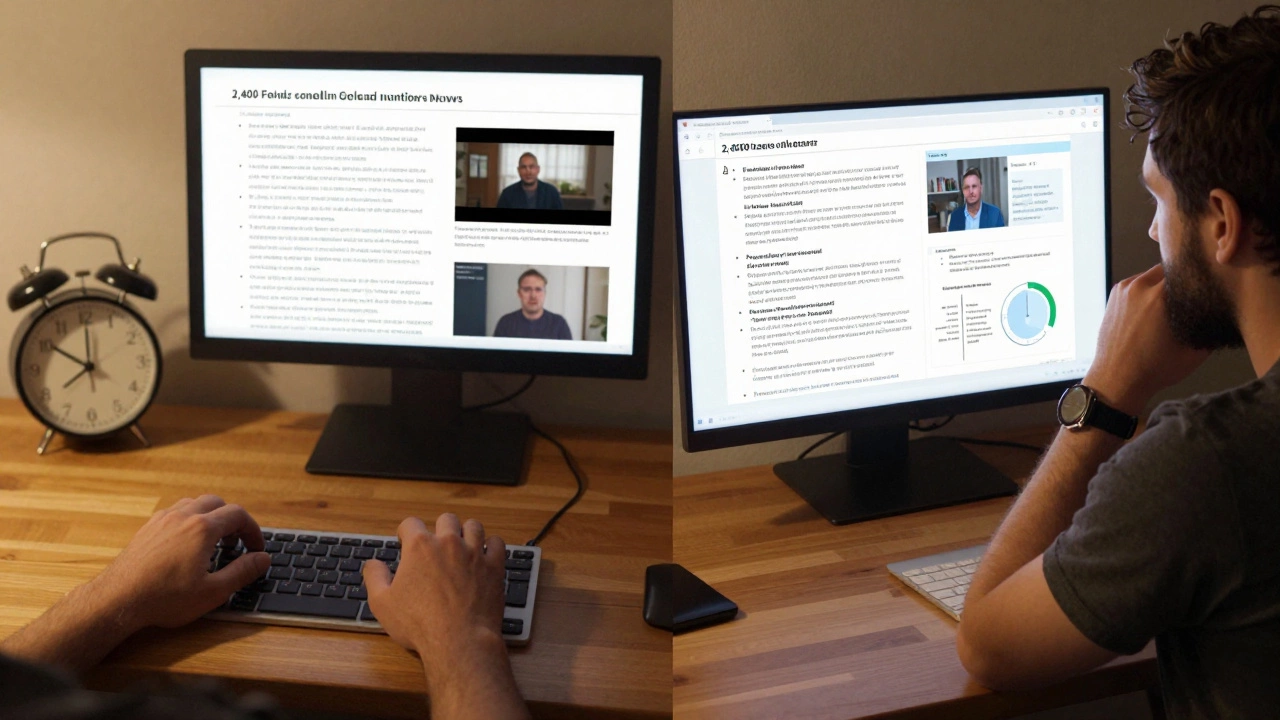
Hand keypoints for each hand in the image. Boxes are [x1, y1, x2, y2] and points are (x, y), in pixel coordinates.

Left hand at [90, 495, 268, 632]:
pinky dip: (190, 519)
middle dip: (233, 520)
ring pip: (195, 503)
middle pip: (217, 503)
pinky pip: (175, 512)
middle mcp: (183, 516)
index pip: (238, 515)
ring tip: (213, 541)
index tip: (255, 549)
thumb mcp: (213, 592)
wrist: (118, 600)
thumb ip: (242, 572)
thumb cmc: (164, 598)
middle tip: (236, 544)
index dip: (253, 531)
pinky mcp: (147, 528)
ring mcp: (162, 520)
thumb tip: (263, 559)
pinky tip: (187, 543)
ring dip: (211, 516)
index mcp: (202, 529)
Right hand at [364, 513, 506, 661]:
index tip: (406, 542)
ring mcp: (474, 552)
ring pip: (473, 526)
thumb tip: (372, 563)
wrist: (458, 641)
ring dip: (467, 533)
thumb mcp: (382, 603)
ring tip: (462, 546)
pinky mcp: (494, 566)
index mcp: (419, 547)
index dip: (406, 532)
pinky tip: (486, 555)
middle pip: (446, 519)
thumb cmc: (419, 624)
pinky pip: (497, 543)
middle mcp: (448, 543)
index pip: (410, 523)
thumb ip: (375, 577)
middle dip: (439, 529)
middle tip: (436, 546)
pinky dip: (491, 546)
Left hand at [1085, 264, 1209, 413]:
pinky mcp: (1114, 295)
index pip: (1188, 270)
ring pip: (1152, 275)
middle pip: (1170, 269)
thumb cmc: (1154, 369)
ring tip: (1170, 305)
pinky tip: (1153, 309)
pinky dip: (1147, 291)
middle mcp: (1139, 287)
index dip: (1200, 277)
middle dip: (1181, 280)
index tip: (1207, 286)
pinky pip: (1137, 284)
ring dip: (1163, 285)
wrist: (1116, 380)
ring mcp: (1123, 289)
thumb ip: (1210, 328)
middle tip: (1190, 296)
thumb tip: (1222, 314)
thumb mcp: (1195, 353)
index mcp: (1159, 297)